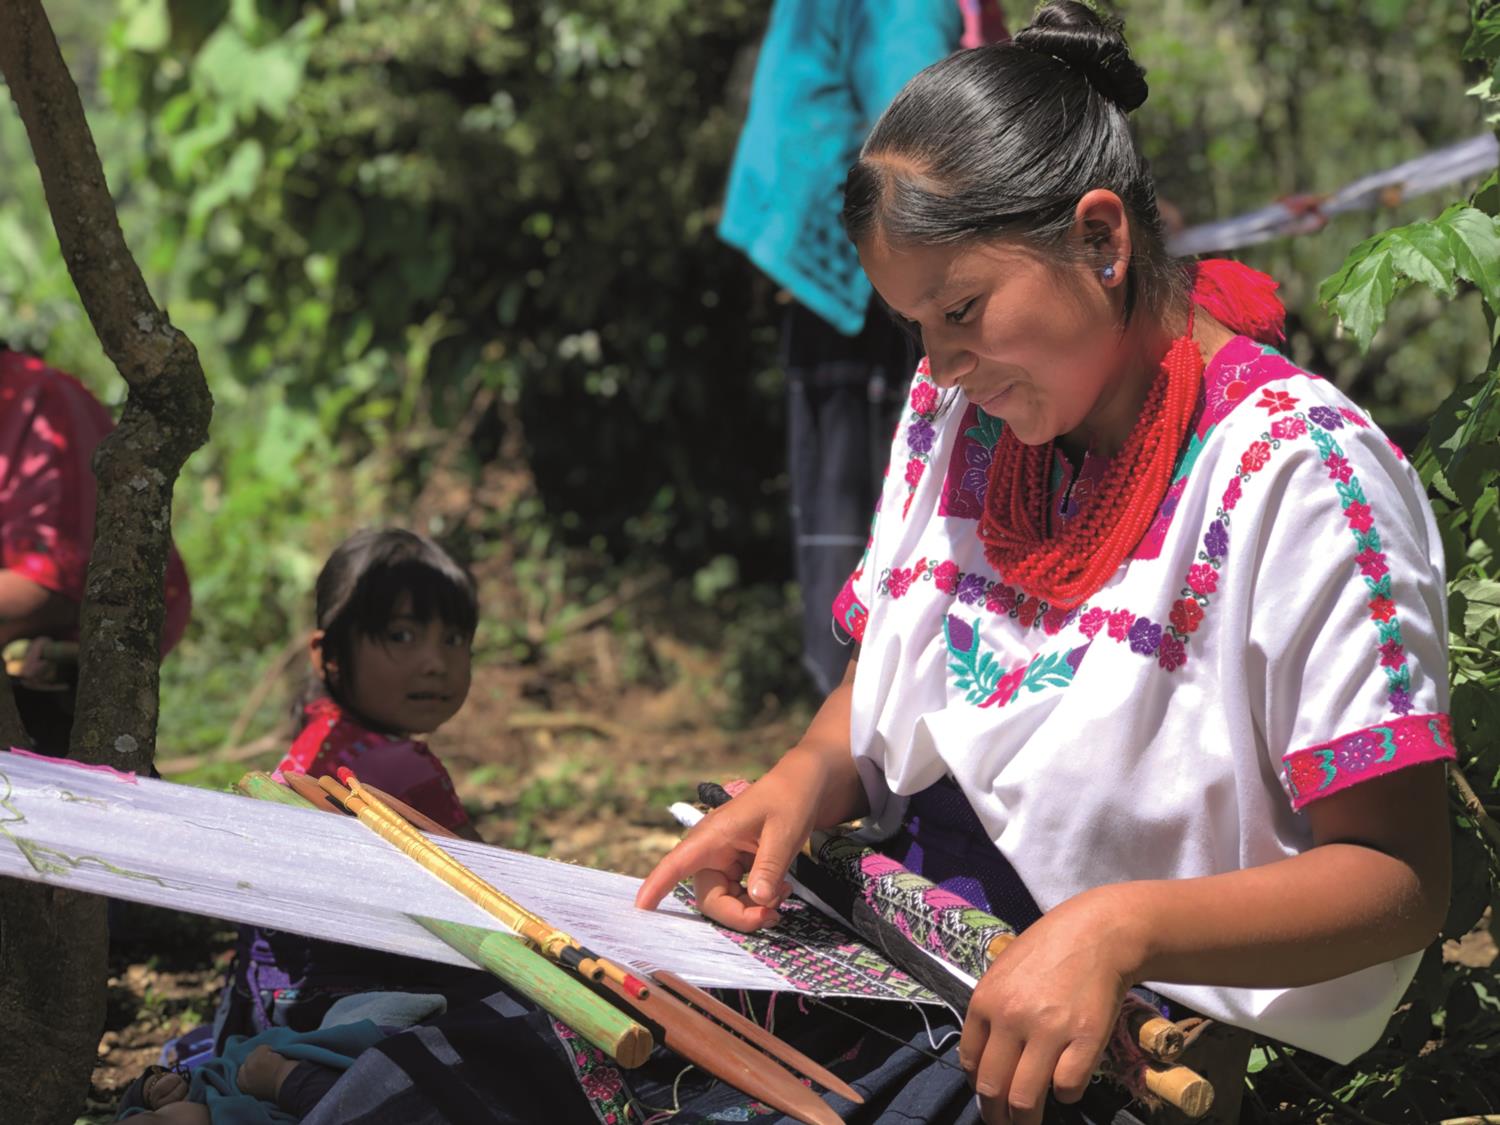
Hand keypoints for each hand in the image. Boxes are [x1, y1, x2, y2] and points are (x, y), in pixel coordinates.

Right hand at [634, 752, 830, 930]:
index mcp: (713, 835)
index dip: (656, 886)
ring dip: (751, 908)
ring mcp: (724, 858)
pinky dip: (758, 900)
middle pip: (709, 897)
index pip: (676, 863)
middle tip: (773, 914)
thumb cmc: (790, 798)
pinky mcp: (737, 865)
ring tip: (783, 892)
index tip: (640, 908)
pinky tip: (780, 888)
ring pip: (724, 901)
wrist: (804, 784)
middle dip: (738, 913)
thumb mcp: (784, 832)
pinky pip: (738, 895)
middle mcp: (711, 849)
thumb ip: (768, 867)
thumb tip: (758, 901)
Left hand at [959, 887, 1141, 1124]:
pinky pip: (1067, 1087)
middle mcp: (1011, 1018)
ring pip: (1026, 1099)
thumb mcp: (1003, 973)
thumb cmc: (1047, 951)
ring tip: (1030, 1122)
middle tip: (1005, 1122)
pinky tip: (1066, 1085)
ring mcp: (1048, 1030)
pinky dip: (1065, 1095)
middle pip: (994, 1088)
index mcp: (985, 1001)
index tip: (988, 1095)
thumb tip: (982, 1061)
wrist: (1097, 934)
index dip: (978, 1087)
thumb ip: (990, 1013)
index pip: (970, 1063)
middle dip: (997, 1115)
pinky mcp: (1085, 1038)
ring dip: (1026, 1119)